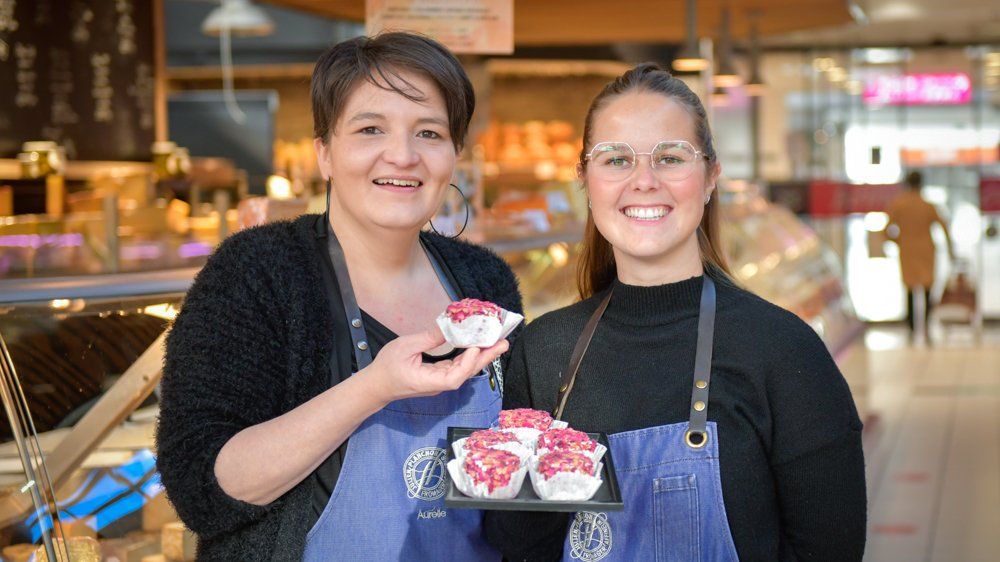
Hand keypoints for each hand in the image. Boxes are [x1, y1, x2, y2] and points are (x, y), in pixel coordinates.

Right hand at [359, 328, 508, 405]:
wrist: (376, 386)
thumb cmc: (386, 368)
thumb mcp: (405, 347)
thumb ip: (429, 338)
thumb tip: (448, 325)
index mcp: (429, 381)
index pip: (455, 377)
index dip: (468, 362)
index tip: (476, 346)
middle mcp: (439, 384)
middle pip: (467, 372)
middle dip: (486, 357)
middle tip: (503, 342)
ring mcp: (440, 381)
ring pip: (465, 369)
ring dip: (481, 355)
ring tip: (497, 342)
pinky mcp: (439, 376)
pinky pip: (458, 366)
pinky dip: (469, 356)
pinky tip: (478, 346)